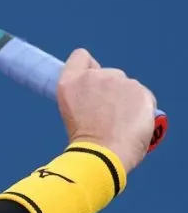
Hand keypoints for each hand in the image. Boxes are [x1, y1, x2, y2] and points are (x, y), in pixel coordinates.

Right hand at [57, 48, 156, 173]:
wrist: (102, 156)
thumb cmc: (85, 144)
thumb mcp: (72, 113)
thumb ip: (85, 95)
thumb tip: (101, 96)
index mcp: (70, 82)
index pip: (81, 57)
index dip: (88, 69)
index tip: (91, 86)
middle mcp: (93, 76)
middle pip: (107, 74)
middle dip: (109, 90)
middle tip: (106, 116)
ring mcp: (118, 81)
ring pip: (126, 86)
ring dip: (125, 100)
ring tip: (120, 124)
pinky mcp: (139, 90)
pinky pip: (143, 96)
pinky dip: (141, 108)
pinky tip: (133, 123)